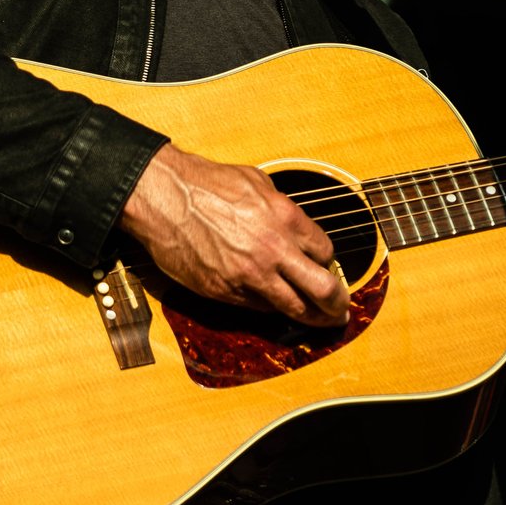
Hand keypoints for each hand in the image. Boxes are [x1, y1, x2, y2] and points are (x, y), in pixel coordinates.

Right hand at [119, 144, 350, 325]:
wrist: (164, 197)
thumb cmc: (205, 183)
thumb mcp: (257, 182)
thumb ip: (281, 207)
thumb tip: (295, 225)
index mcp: (286, 218)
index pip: (325, 252)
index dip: (329, 263)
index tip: (326, 268)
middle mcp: (274, 250)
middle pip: (323, 289)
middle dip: (337, 304)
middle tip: (341, 311)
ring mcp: (250, 275)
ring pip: (293, 308)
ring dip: (311, 318)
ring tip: (320, 322)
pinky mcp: (225, 291)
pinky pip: (257, 308)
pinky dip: (269, 308)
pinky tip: (274, 306)